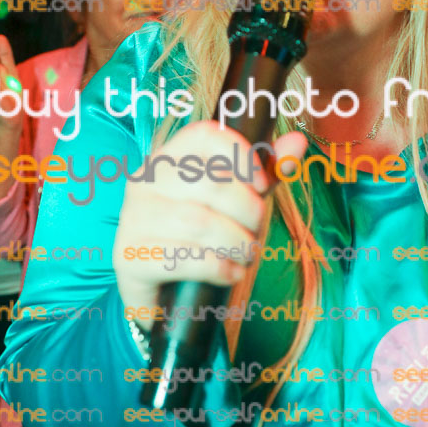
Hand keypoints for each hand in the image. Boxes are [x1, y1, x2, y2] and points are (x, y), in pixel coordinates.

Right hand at [113, 121, 307, 320]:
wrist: (162, 292)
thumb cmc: (201, 237)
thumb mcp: (236, 201)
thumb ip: (264, 173)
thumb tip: (298, 141)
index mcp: (169, 157)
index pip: (204, 134)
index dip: (241, 156)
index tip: (262, 185)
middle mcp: (145, 181)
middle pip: (211, 182)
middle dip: (248, 211)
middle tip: (256, 231)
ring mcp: (133, 218)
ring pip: (199, 222)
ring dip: (237, 242)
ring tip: (247, 254)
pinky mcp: (130, 256)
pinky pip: (184, 258)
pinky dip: (219, 267)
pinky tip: (230, 273)